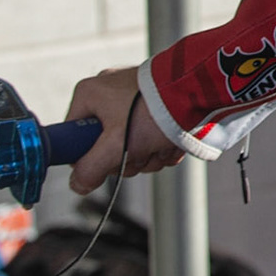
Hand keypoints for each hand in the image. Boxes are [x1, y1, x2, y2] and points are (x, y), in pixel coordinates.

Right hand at [64, 66, 184, 192]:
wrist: (201, 91)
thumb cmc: (155, 109)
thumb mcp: (115, 146)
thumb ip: (90, 169)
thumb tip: (78, 184)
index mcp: (90, 95)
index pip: (74, 139)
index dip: (90, 157)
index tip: (107, 160)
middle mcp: (110, 94)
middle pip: (106, 147)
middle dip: (129, 157)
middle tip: (141, 151)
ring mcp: (135, 100)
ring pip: (133, 145)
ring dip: (150, 154)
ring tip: (161, 142)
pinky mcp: (157, 105)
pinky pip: (152, 136)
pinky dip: (163, 144)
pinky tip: (173, 140)